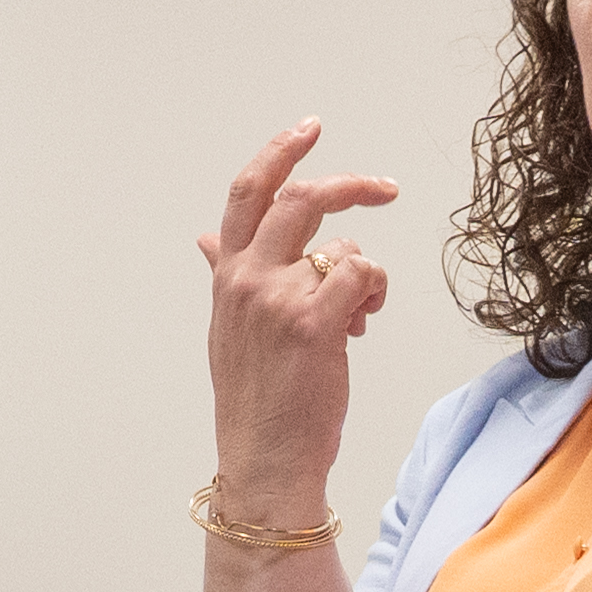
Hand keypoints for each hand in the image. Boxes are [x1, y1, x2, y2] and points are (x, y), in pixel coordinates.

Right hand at [201, 119, 396, 529]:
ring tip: (360, 312)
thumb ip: (226, 276)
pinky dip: (373, 290)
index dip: (279, 152)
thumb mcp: (230, 331)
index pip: (247, 193)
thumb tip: (205, 242)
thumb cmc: (256, 403)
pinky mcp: (313, 322)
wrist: (265, 463)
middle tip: (385, 189)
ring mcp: (277, 298)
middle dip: (352, 186)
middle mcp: (246, 279)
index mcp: (227, 277)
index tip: (309, 128)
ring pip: (341, 245)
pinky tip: (363, 322)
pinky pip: (360, 272)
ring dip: (365, 272)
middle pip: (300, 197)